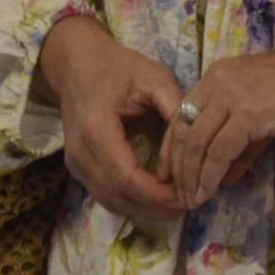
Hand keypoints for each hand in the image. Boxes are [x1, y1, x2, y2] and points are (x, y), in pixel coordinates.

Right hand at [36, 14, 185, 223]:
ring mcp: (75, 164)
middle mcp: (80, 153)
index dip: (157, 194)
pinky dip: (131, 202)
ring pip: (111, 202)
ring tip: (177, 203)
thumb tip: (199, 143)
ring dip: (145, 209)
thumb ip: (175, 108)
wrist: (76, 65)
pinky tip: (156, 198)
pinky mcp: (77, 168)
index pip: (126, 178)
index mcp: (96, 129)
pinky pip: (105, 195)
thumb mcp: (153, 78)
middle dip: (155, 206)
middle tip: (189, 203)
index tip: (186, 194)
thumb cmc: (117, 68)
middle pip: (118, 196)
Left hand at [162, 46, 274, 207]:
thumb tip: (222, 178)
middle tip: (177, 195)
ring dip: (191, 177)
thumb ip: (241, 146)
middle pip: (183, 129)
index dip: (172, 148)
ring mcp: (231, 95)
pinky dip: (209, 176)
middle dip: (177, 167)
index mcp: (217, 76)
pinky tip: (208, 192)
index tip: (170, 175)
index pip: (181, 114)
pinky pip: (219, 151)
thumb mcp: (265, 117)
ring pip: (196, 142)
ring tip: (191, 201)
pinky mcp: (248, 113)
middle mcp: (217, 81)